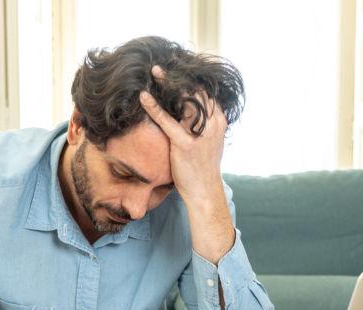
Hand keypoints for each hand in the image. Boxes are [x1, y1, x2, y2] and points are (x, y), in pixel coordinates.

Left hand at [139, 65, 227, 205]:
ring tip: (154, 72)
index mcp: (219, 120)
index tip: (176, 68)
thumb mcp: (209, 140)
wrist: (204, 191)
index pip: (205, 92)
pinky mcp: (185, 144)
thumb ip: (203, 124)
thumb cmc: (203, 166)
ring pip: (184, 101)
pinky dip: (154, 107)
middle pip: (195, 91)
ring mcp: (200, 134)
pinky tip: (143, 97)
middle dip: (179, 76)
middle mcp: (212, 123)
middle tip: (162, 66)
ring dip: (167, 84)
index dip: (189, 79)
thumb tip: (191, 110)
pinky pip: (167, 121)